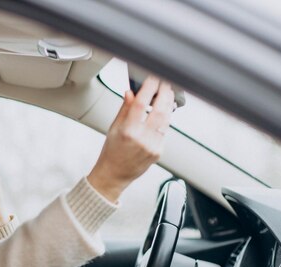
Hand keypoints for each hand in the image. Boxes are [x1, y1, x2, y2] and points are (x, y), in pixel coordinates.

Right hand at [87, 76, 173, 202]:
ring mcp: (152, 146)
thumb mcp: (113, 128)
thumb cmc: (112, 152)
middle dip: (165, 93)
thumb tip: (131, 92)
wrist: (114, 174)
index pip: (141, 103)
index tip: (152, 78)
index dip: (149, 88)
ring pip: (166, 120)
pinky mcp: (159, 151)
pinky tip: (164, 111)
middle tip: (165, 83)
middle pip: (160, 110)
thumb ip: (125, 109)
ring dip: (169, 104)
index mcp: (128, 132)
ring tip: (167, 94)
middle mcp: (142, 139)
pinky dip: (165, 119)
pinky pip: (165, 131)